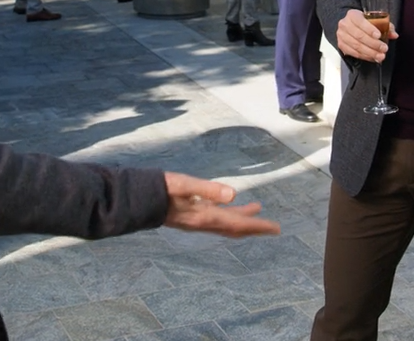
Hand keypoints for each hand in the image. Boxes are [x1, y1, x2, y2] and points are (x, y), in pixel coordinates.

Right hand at [162, 172, 279, 237]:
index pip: (238, 223)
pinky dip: (228, 215)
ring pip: (226, 224)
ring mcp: (196, 220)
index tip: (276, 229)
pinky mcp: (190, 215)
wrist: (137, 199)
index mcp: (205, 216)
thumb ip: (208, 189)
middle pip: (235, 228)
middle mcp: (203, 222)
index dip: (258, 226)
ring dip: (243, 219)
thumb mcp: (185, 185)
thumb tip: (233, 194)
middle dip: (255, 227)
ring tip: (256, 208)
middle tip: (273, 227)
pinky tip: (228, 206)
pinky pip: (216, 219)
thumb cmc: (161, 189)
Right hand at [337, 9, 395, 62]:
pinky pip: (354, 53)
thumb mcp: (375, 20)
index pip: (360, 22)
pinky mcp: (341, 45)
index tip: (379, 36)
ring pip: (356, 46)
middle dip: (373, 44)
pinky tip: (373, 58)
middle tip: (384, 49)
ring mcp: (341, 36)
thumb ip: (386, 26)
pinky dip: (365, 57)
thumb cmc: (365, 23)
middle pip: (359, 36)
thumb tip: (394, 35)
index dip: (369, 29)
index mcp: (353, 15)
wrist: (351, 26)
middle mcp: (344, 24)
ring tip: (381, 56)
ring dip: (370, 53)